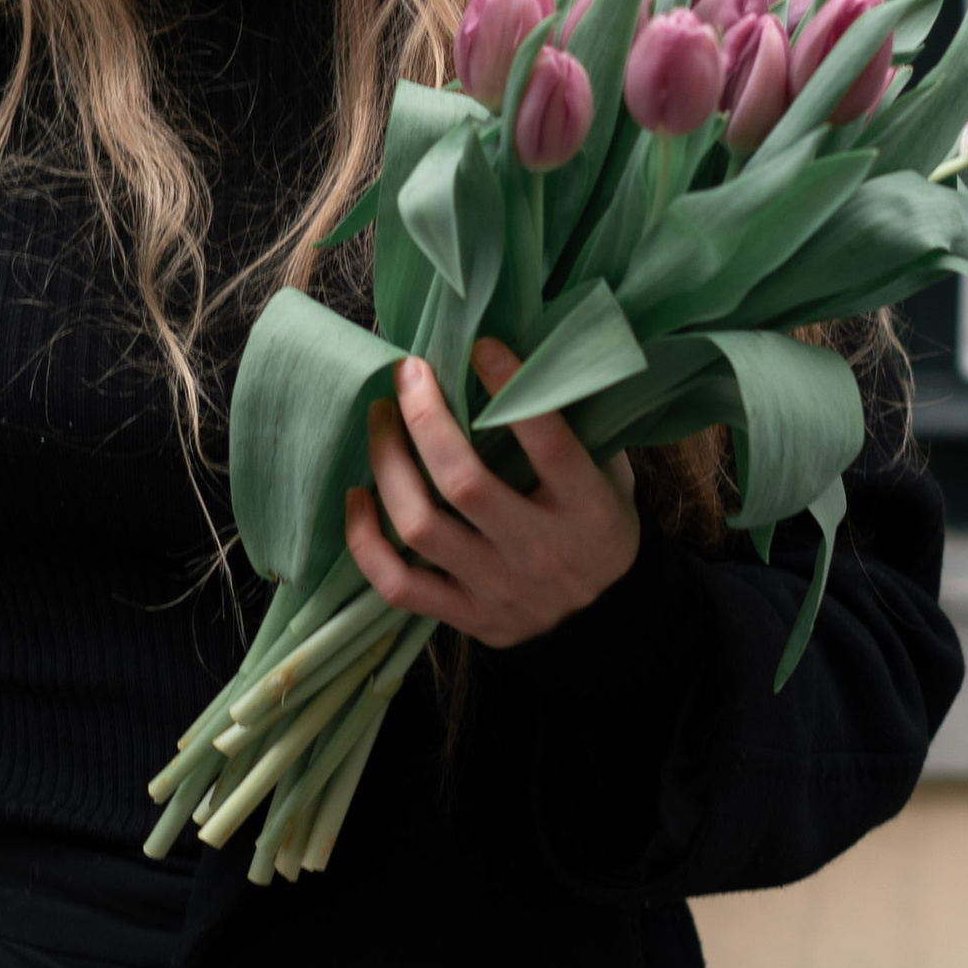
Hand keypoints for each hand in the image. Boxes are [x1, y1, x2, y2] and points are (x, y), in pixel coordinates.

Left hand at [345, 341, 638, 647]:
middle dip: (424, 419)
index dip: (509, 386)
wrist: (607, 621)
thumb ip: (574, 428)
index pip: (547, 442)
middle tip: (406, 377)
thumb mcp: (609, 476)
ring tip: (380, 422)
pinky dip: (365, 541)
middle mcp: (541, 552)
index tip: (478, 347)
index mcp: (588, 509)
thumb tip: (514, 359)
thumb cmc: (598, 527)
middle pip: (463, 482)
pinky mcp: (467, 617)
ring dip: (387, 465)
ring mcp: (500, 589)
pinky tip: (357, 498)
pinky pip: (397, 584)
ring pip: (420, 527)